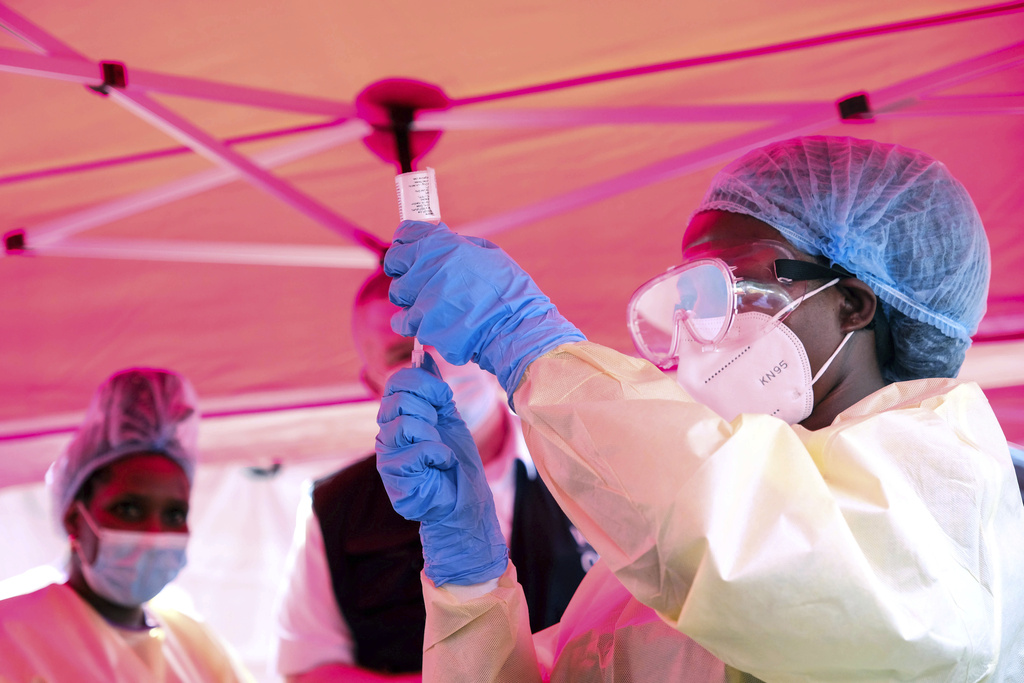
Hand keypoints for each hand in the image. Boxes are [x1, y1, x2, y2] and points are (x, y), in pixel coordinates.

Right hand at [375, 353, 507, 585]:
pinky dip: (438, 454)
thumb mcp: (448, 417)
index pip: (397, 382)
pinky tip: (442, 464)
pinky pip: (416, 448)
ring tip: (440, 448)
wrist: (464, 502)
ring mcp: (387, 455)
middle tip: (439, 427)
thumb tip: (424, 355)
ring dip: (432, 433)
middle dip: (429, 408)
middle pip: (398, 398)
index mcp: (397, 416)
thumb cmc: (456, 463)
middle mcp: (386, 433)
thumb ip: (434, 390)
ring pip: (404, 421)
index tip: (443, 396)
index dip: (423, 382)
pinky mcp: (394, 476)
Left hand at [384, 221, 584, 405]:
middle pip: (395, 263)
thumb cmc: (509, 292)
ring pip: (397, 294)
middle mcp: (428, 268)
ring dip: (409, 298)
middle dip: (403, 269)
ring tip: (429, 304)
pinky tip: (429, 322)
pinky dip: (413, 323)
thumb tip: (441, 238)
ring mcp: (423, 298)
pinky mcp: (422, 326)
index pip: (407, 233)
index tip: (409, 247)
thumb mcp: (489, 254)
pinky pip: (404, 322)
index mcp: (444, 245)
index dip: (406, 240)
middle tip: (417, 278)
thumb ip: (459, 245)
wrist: (516, 329)